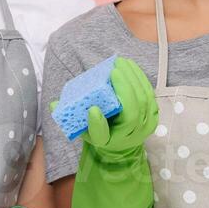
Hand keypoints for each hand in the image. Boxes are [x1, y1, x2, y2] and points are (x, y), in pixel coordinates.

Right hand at [69, 57, 157, 207]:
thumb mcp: (87, 135)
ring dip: (134, 77)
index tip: (92, 109)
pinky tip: (130, 66)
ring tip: (121, 62)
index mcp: (120, 140)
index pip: (112, 133)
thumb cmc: (102, 137)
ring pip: (145, 96)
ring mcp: (149, 121)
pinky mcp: (153, 112)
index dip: (104, 121)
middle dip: (126, 86)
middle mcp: (138, 132)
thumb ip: (73, 121)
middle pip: (136, 107)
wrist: (121, 145)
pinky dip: (140, 77)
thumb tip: (55, 104)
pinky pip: (149, 92)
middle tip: (114, 68)